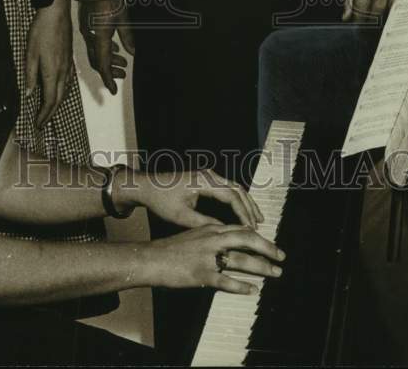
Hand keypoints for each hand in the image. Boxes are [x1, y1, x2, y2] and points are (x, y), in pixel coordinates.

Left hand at [25, 4, 72, 127]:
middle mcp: (63, 71)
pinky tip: (60, 90)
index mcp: (52, 72)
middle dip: (50, 113)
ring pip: (65, 91)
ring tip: (49, 110)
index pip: (50, 100)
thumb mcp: (30, 53)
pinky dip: (63, 92)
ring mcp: (68, 65)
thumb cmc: (42, 31)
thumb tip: (29, 93)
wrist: (56, 14)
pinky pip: (69, 81)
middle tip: (42, 121)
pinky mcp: (70, 59)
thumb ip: (31, 75)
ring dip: (57, 103)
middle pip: (59, 99)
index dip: (44, 114)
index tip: (38, 123)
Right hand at [78, 0, 134, 94]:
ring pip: (96, 51)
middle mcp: (90, 35)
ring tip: (122, 62)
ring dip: (109, 59)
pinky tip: (114, 47)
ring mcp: (87, 29)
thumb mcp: (124, 19)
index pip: (103, 64)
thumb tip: (133, 53)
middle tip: (122, 74)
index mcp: (99, 36)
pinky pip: (94, 42)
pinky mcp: (87, 23)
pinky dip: (104, 48)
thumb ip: (128, 38)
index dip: (108, 79)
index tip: (113, 89)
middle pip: (98, 60)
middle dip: (110, 70)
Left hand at [127, 168, 262, 229]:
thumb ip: (204, 223)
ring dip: (245, 202)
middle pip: (237, 189)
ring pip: (233, 187)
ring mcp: (207, 175)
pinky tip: (241, 212)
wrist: (147, 186)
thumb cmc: (161, 201)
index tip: (251, 228)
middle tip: (260, 224)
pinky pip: (226, 187)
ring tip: (256, 219)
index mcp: (203, 181)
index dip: (243, 213)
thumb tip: (224, 232)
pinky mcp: (205, 178)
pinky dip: (236, 199)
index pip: (231, 196)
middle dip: (250, 207)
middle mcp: (208, 175)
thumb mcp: (182, 216)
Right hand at [147, 224, 284, 291]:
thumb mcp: (194, 234)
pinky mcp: (201, 275)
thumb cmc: (171, 249)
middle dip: (267, 248)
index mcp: (211, 228)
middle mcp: (212, 239)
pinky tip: (251, 289)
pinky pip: (226, 281)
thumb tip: (232, 240)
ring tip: (275, 273)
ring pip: (241, 260)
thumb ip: (213, 235)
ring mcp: (207, 257)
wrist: (151, 258)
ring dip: (261, 267)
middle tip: (281, 256)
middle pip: (247, 240)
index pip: (241, 229)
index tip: (271, 244)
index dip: (259, 237)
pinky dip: (241, 286)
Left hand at [343, 0, 407, 23]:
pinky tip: (392, 12)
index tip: (356, 27)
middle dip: (371, 21)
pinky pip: (402, 2)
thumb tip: (346, 16)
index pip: (361, 6)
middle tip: (367, 27)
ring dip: (384, 17)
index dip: (358, 20)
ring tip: (379, 21)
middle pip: (377, 11)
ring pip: (391, 9)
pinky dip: (396, 9)